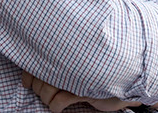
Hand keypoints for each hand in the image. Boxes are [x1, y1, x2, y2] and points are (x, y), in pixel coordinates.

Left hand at [22, 71, 141, 111]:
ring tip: (53, 98)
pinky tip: (60, 106)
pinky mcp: (84, 91)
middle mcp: (71, 60)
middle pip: (40, 77)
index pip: (39, 59)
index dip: (28, 73)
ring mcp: (77, 75)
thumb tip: (38, 69)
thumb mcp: (82, 62)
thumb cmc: (103, 67)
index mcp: (69, 50)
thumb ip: (65, 59)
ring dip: (47, 98)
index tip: (27, 82)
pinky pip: (59, 102)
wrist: (129, 77)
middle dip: (38, 88)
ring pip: (46, 90)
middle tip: (45, 91)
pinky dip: (55, 106)